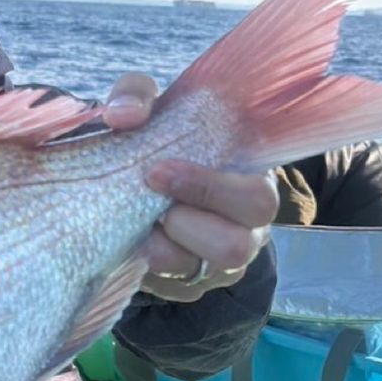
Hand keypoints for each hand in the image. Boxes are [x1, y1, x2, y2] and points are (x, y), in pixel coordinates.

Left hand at [104, 73, 277, 302]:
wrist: (128, 179)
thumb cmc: (157, 140)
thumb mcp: (151, 109)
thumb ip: (137, 95)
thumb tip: (123, 115)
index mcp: (250, 181)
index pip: (258, 197)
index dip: (210, 189)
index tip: (156, 170)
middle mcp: (245, 227)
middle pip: (236, 245)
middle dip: (185, 222)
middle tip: (147, 194)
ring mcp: (217, 261)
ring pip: (201, 268)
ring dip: (163, 244)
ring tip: (140, 219)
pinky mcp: (186, 283)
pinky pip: (171, 285)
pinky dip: (146, 260)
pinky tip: (132, 237)